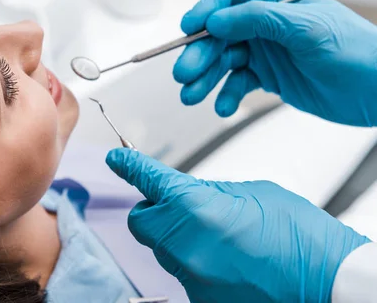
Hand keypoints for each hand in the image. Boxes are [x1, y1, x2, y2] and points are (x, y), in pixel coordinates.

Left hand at [106, 148, 369, 302]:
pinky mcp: (200, 299)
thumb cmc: (301, 236)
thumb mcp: (254, 194)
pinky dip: (195, 260)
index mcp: (195, 207)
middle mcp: (184, 245)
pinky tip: (226, 258)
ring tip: (218, 234)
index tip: (117, 158)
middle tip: (180, 204)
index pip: (148, 180)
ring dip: (177, 235)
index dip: (129, 166)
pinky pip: (183, 271)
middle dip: (154, 208)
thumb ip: (210, 192)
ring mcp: (190, 277)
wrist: (331, 286)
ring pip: (161, 248)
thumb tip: (186, 192)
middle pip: (141, 220)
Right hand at [173, 0, 376, 125]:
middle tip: (185, 73)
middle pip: (219, 33)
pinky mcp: (267, 77)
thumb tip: (216, 20)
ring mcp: (265, 51)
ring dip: (205, 79)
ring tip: (191, 96)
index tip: (190, 27)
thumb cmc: (355, 51)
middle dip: (199, 53)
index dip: (206, 8)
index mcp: (275, 0)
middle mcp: (265, 24)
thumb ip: (258, 19)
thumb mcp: (306, 28)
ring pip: (223, 62)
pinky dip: (227, 96)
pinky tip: (224, 106)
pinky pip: (237, 85)